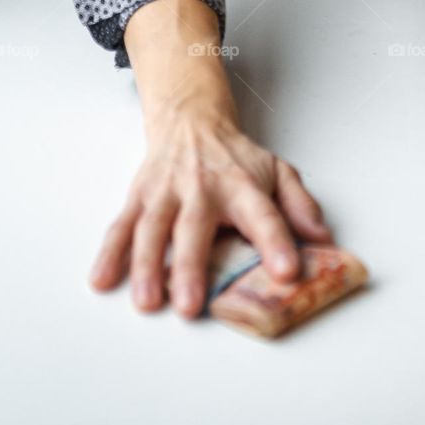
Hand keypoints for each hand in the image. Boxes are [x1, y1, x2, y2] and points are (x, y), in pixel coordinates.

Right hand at [88, 109, 333, 319]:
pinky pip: (122, 224)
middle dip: (190, 266)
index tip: (287, 271)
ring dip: (146, 265)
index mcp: (242, 184)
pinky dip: (109, 252)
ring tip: (147, 301)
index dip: (277, 242)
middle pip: (194, 227)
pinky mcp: (140, 195)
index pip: (264, 214)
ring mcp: (167, 191)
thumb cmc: (235, 157)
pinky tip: (102, 278)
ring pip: (152, 228)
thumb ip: (300, 205)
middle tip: (190, 305)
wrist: (191, 120)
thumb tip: (322, 238)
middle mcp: (202, 187)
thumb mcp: (277, 170)